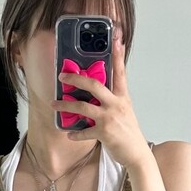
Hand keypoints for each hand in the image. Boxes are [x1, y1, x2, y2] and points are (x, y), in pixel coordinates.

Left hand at [53, 31, 151, 169]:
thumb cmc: (129, 132)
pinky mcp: (104, 133)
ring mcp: (110, 118)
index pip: (120, 71)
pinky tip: (69, 134)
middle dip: (76, 79)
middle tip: (62, 76)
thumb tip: (95, 94)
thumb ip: (112, 100)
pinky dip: (75, 134)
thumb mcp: (124, 111)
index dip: (118, 54)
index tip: (116, 37)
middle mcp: (116, 104)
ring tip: (54, 105)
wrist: (136, 153)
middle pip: (94, 85)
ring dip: (65, 105)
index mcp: (122, 97)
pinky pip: (84, 131)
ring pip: (83, 107)